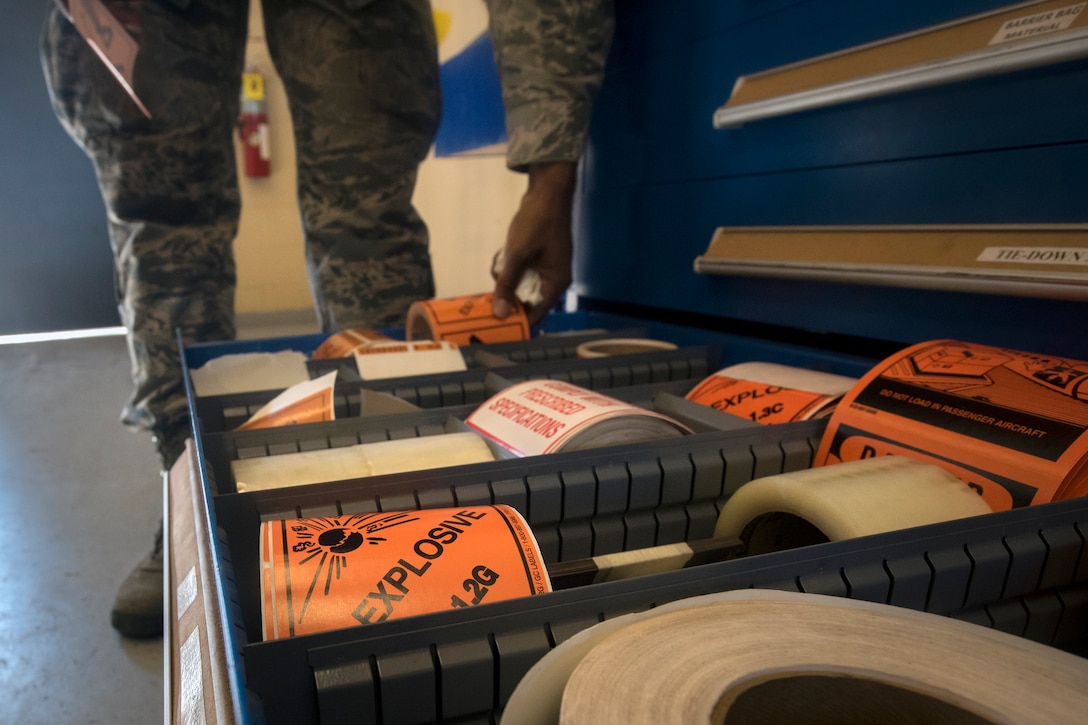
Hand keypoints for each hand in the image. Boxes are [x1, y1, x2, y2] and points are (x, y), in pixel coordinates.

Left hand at [492, 161, 577, 326]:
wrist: (547, 193)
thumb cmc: (538, 222)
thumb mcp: (517, 255)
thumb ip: (507, 285)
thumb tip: (500, 313)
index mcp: (556, 283)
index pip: (537, 314)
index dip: (518, 321)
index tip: (497, 323)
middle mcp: (554, 279)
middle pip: (527, 300)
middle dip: (508, 291)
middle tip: (496, 279)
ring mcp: (547, 268)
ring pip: (521, 284)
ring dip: (507, 275)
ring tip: (502, 259)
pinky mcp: (540, 258)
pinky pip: (522, 270)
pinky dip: (511, 264)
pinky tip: (505, 251)